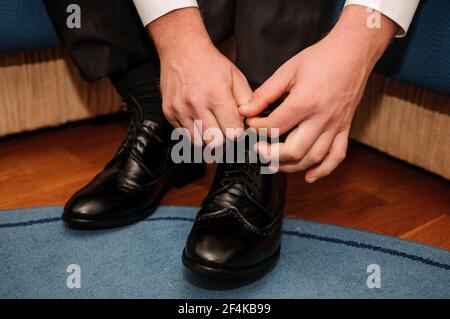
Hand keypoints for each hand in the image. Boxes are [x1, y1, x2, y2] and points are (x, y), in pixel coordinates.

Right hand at [149, 8, 251, 145]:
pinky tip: (198, 120)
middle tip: (224, 129)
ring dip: (207, 138)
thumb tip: (251, 122)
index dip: (238, 132)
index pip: (232, 132)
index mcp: (216, 96)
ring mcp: (180, 110)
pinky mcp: (169, 112)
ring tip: (211, 125)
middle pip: (215, 142)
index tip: (237, 127)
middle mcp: (196, 104)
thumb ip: (247, 101)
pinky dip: (193, 132)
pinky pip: (183, 134)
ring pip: (198, 142)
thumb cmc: (210, 63)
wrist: (182, 49)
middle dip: (223, 138)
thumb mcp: (236, 77)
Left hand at [239, 6, 396, 181]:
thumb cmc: (321, 58)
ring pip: (314, 158)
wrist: (353, 52)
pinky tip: (310, 176)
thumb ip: (265, 93)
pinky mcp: (344, 128)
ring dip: (292, 166)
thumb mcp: (287, 70)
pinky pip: (337, 156)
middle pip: (294, 151)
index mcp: (305, 102)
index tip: (251, 123)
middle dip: (271, 155)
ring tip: (275, 162)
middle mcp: (322, 118)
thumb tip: (245, 110)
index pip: (274, 127)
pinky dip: (324, 170)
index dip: (257, 129)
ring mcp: (335, 125)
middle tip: (258, 149)